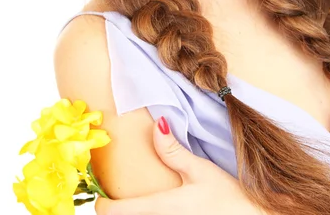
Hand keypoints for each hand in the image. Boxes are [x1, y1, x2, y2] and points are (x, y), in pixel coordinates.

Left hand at [95, 117, 262, 214]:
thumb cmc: (229, 199)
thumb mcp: (201, 171)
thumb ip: (173, 151)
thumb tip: (157, 124)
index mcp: (160, 208)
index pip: (113, 213)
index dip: (100, 202)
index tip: (99, 190)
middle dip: (115, 210)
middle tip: (114, 193)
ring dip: (131, 214)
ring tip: (134, 201)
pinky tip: (156, 209)